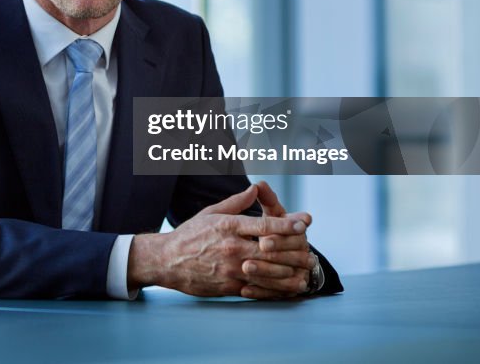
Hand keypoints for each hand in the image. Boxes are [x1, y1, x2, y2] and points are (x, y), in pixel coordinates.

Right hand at [127, 184, 309, 296]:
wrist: (167, 260)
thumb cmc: (189, 234)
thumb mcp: (210, 212)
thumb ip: (236, 202)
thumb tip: (255, 189)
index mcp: (228, 226)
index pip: (264, 224)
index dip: (287, 224)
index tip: (304, 224)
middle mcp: (231, 247)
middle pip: (271, 250)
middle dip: (294, 252)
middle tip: (311, 253)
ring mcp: (231, 268)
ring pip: (267, 271)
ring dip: (289, 272)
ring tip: (304, 272)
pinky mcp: (228, 285)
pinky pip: (256, 288)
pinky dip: (274, 289)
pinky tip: (286, 289)